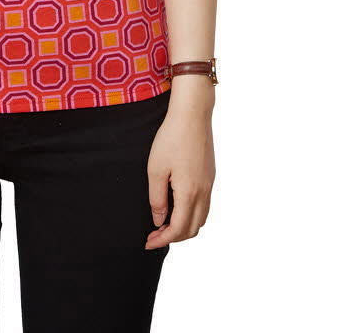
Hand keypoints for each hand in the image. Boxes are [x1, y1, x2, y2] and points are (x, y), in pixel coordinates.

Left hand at [145, 96, 215, 249]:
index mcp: (189, 193)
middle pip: (193, 229)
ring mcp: (209, 185)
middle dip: (174, 237)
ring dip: (184, 227)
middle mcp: (204, 192)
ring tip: (164, 224)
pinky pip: (204, 206)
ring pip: (201, 219)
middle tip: (154, 234)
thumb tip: (159, 221)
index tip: (148, 242)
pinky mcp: (210, 176)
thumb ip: (157, 198)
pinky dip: (192, 215)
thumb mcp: (156, 169)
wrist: (192, 116)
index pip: (178, 229)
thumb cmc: (171, 139)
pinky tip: (177, 207)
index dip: (162, 239)